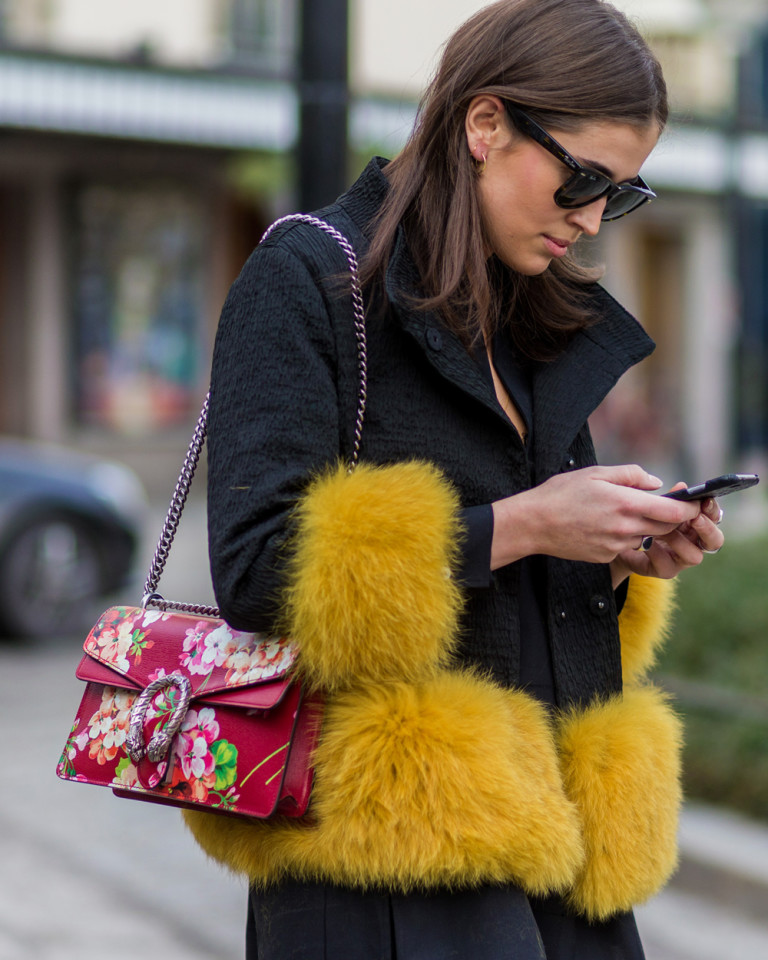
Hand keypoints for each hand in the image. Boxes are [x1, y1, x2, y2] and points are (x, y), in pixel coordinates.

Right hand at [490, 465, 700, 569]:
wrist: (534, 524)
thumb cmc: (561, 493)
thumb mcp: (595, 473)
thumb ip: (630, 475)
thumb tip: (655, 483)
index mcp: (625, 503)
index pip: (672, 511)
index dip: (688, 508)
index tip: (692, 503)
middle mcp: (625, 528)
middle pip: (664, 527)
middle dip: (670, 518)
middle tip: (662, 505)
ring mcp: (616, 545)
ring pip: (644, 536)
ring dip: (644, 526)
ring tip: (620, 512)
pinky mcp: (606, 556)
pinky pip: (626, 546)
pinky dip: (623, 535)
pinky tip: (603, 525)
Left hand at [610, 488, 724, 585]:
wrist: (617, 538)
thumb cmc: (638, 517)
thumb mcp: (653, 505)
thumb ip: (669, 498)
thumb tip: (681, 486)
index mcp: (694, 523)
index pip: (713, 517)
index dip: (712, 509)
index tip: (704, 500)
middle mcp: (692, 542)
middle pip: (715, 541)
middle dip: (707, 529)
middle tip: (695, 518)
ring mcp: (680, 559)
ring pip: (695, 557)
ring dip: (680, 541)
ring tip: (662, 530)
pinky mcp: (664, 570)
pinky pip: (668, 566)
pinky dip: (658, 553)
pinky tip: (645, 542)